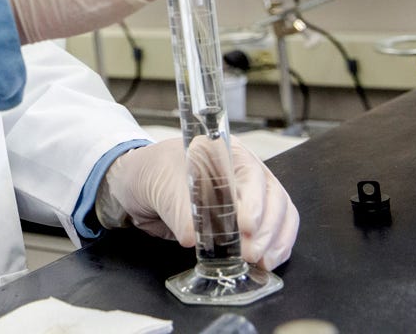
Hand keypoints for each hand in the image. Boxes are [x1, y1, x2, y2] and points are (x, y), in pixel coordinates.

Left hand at [96, 138, 298, 269]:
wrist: (135, 186)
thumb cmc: (149, 173)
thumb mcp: (160, 186)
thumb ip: (179, 210)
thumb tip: (196, 237)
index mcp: (225, 152)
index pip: (251, 174)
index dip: (254, 201)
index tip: (246, 226)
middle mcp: (242, 172)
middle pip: (272, 197)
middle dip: (266, 228)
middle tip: (250, 252)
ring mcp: (248, 195)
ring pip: (280, 215)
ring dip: (275, 241)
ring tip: (260, 262)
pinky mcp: (245, 220)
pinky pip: (273, 231)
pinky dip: (275, 248)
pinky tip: (265, 263)